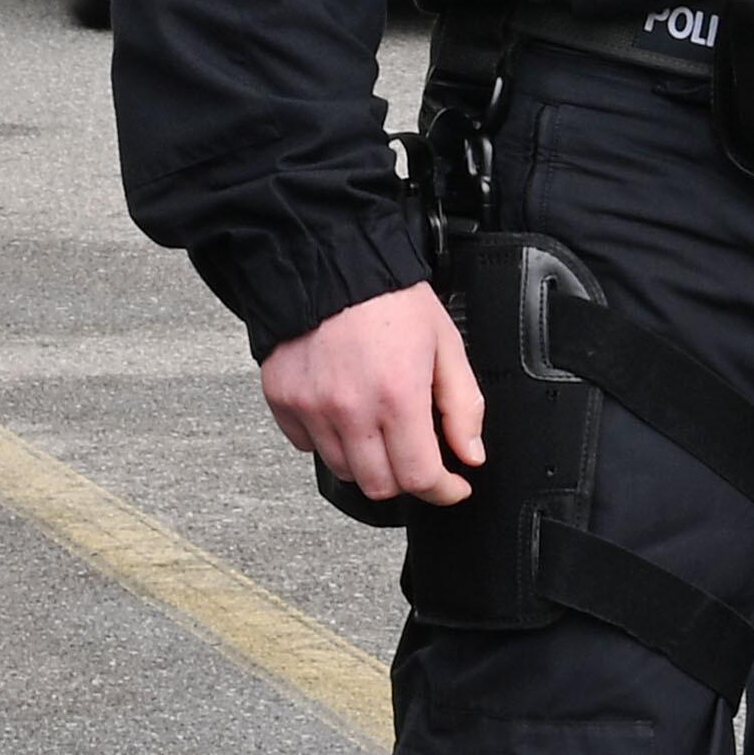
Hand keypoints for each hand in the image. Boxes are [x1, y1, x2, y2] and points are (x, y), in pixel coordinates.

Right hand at [261, 280, 484, 505]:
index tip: (452, 486)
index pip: (419, 476)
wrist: (331, 264)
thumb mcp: (446, 344)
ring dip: (367, 460)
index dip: (442, 490)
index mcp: (397, 396)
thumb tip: (470, 454)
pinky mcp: (283, 401)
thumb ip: (463, 405)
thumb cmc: (389, 298)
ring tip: (379, 424)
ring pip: (342, 470)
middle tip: (417, 453)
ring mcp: (311, 408)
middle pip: (378, 486)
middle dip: (406, 477)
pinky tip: (344, 411)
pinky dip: (329, 439)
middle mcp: (350, 410)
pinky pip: (307, 445)